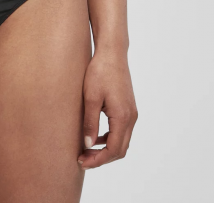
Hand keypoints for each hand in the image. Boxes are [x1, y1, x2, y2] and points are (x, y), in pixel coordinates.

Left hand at [78, 50, 136, 168]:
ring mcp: (132, 113)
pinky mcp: (129, 108)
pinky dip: (110, 138)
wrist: (112, 52)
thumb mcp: (91, 97)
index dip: (98, 160)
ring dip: (106, 149)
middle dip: (102, 158)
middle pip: (120, 149)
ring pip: (122, 141)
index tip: (82, 162)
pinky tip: (96, 136)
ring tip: (87, 150)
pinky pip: (122, 131)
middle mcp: (131, 117)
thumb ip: (90, 123)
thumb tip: (88, 146)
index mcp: (122, 116)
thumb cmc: (100, 71)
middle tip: (83, 159)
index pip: (113, 149)